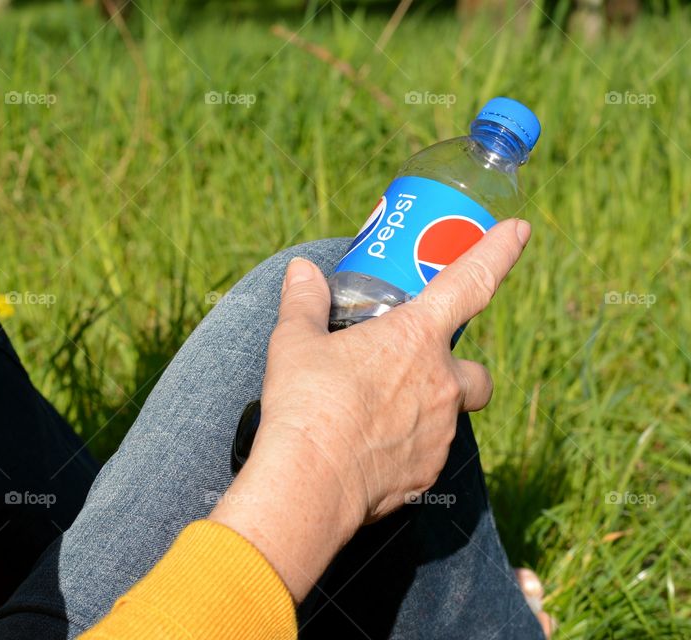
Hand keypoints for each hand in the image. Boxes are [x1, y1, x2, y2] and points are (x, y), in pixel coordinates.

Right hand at [209, 218, 530, 601]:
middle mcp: (441, 383)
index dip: (498, 251)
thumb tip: (300, 271)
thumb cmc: (306, 405)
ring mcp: (440, 433)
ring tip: (373, 417)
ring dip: (425, 411)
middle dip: (458, 370)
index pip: (471, 281)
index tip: (519, 230)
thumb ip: (303, 302)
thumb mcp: (294, 343)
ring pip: (450, 417)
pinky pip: (425, 454)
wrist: (309, 483)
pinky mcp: (426, 474)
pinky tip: (367, 451)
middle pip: (476, 373)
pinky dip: (405, 448)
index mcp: (415, 337)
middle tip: (416, 371)